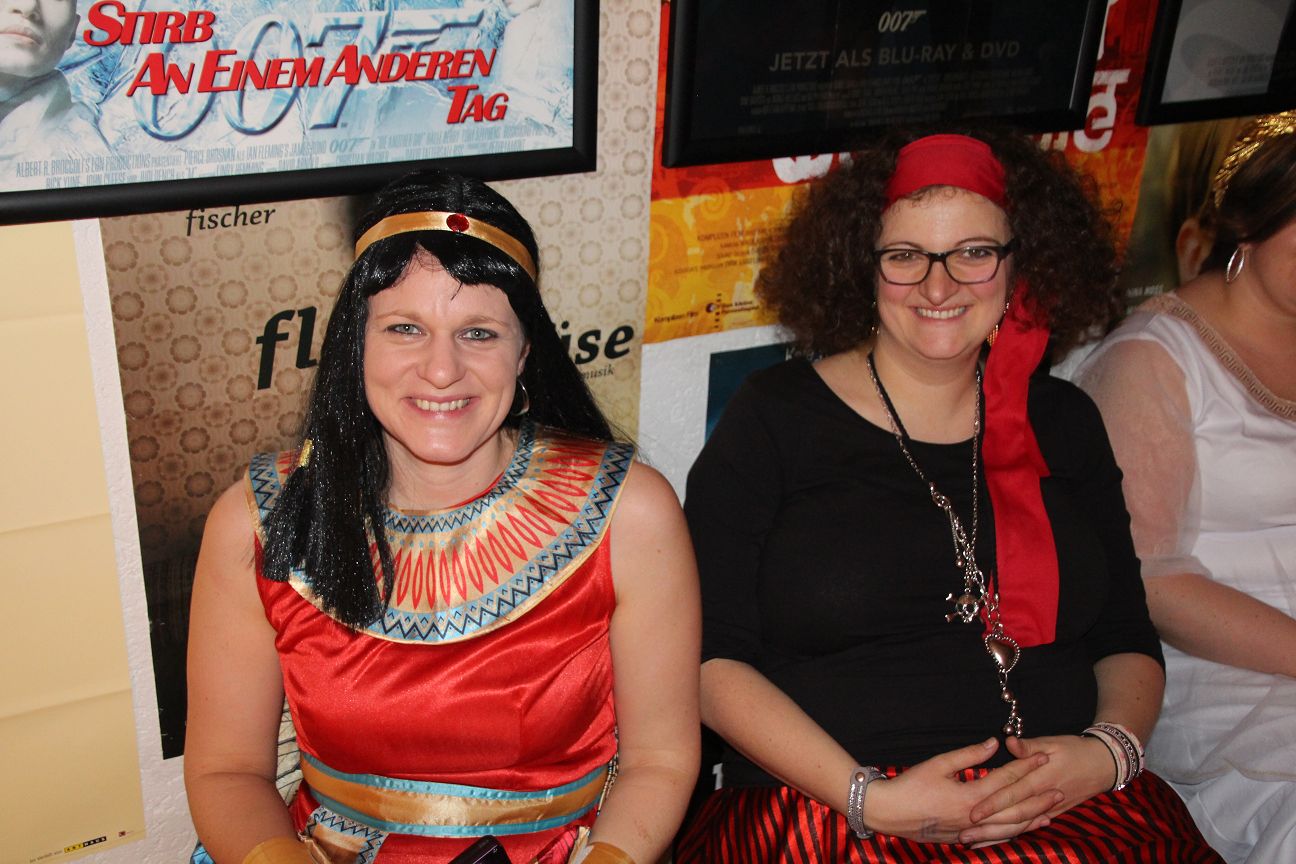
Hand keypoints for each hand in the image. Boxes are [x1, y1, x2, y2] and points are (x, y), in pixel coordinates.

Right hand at [865, 738, 1059, 843]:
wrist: (887, 813)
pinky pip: (995, 838)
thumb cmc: (910, 785)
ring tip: (1051, 812)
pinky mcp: (963, 838)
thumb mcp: (938, 764)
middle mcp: (975, 817)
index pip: (1006, 779)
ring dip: (1031, 819)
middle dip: (1039, 797)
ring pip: (1009, 827)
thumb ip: (969, 755)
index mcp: (970, 796)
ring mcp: (970, 831)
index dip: (1026, 766)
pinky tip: (1022, 829)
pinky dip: (1012, 833)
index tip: (1043, 756)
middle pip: (1015, 808)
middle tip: (1059, 787)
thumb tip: (993, 743)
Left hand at [961, 734, 1113, 844]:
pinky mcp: (1054, 813)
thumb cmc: (1075, 750)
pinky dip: (1014, 834)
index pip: (1012, 792)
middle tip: (964, 834)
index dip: (992, 803)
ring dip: (998, 835)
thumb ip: (1029, 746)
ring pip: (1021, 825)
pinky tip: (999, 841)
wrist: (1104, 765)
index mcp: (1040, 777)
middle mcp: (1044, 796)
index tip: (972, 813)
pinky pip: (1030, 827)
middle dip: (989, 826)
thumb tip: (1008, 743)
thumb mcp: (1052, 742)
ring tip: (974, 843)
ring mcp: (1050, 808)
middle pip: (1013, 815)